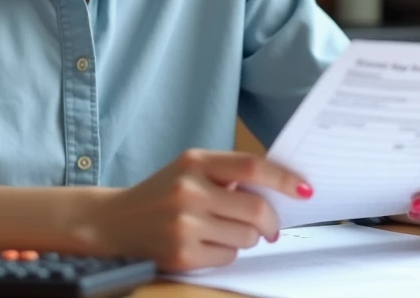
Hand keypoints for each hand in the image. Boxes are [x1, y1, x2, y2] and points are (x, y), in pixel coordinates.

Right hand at [86, 149, 312, 271]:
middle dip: (270, 222)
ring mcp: (185, 224)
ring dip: (246, 238)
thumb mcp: (189, 169)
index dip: (284, 179)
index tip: (305, 189)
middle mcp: (189, 190)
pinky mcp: (182, 254)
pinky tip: (205, 244)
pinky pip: (228, 257)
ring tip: (222, 231)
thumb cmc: (161, 192)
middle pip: (256, 210)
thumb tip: (280, 191)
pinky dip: (226, 253)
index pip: (252, 167)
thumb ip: (227, 173)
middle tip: (269, 227)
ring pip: (247, 237)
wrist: (114, 220)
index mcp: (195, 162)